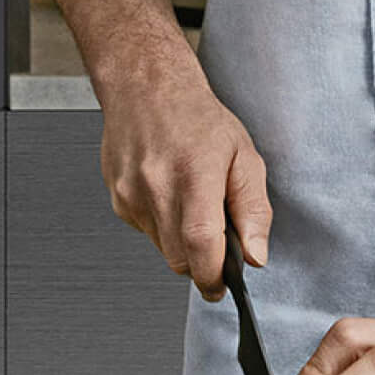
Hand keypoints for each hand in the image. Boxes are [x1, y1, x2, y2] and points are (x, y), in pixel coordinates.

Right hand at [97, 50, 272, 299]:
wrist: (146, 88)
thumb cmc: (196, 117)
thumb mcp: (244, 156)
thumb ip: (254, 209)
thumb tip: (256, 256)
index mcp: (194, 174)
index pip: (201, 244)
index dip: (214, 275)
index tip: (223, 286)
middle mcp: (156, 186)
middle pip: (179, 258)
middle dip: (201, 262)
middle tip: (217, 236)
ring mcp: (131, 195)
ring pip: (162, 248)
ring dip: (181, 241)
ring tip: (191, 200)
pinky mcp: (117, 200)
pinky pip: (146, 231)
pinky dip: (163, 224)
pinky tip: (169, 192)